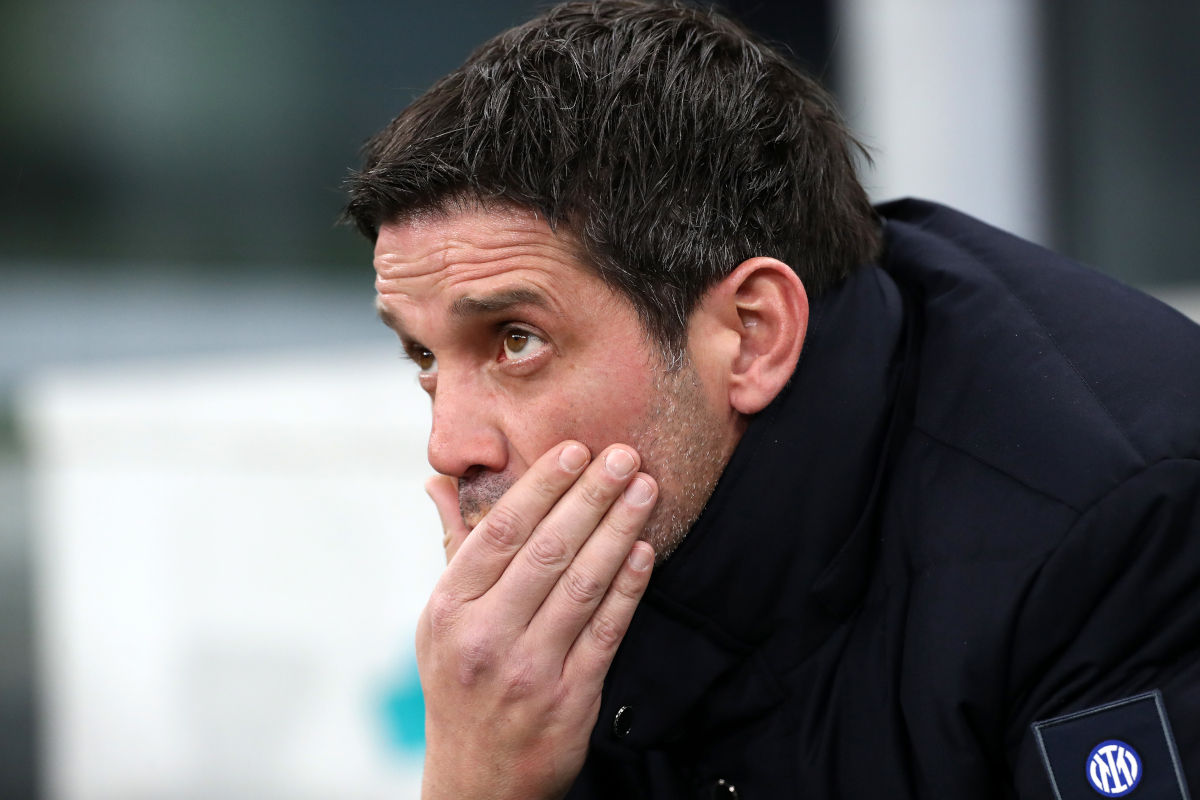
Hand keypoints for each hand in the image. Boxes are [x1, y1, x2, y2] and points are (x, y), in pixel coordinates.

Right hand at [418, 441, 657, 799]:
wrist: (478, 779)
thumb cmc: (460, 683)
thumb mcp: (440, 620)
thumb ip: (453, 548)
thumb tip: (439, 481)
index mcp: (448, 609)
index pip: (499, 531)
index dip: (541, 486)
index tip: (574, 449)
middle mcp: (484, 637)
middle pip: (547, 551)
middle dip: (590, 496)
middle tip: (623, 454)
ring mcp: (529, 670)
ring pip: (583, 585)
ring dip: (619, 530)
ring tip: (644, 489)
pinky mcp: (570, 698)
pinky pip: (607, 630)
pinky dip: (628, 586)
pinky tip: (644, 551)